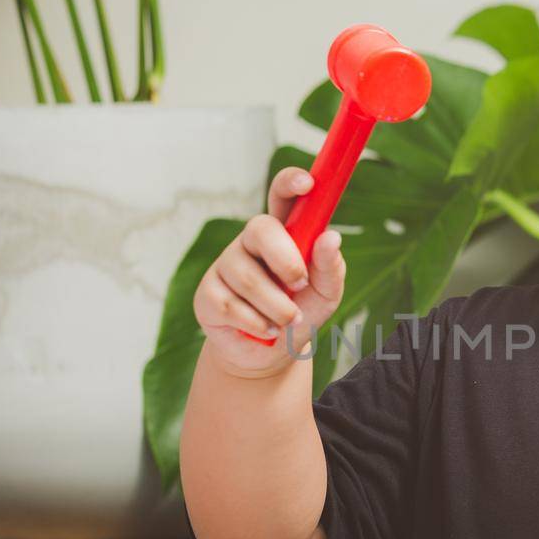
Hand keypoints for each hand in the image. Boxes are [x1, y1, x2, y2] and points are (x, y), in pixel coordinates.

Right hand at [194, 166, 346, 378]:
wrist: (273, 355)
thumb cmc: (301, 313)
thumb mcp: (326, 293)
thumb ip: (330, 266)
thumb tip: (331, 237)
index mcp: (283, 233)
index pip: (282, 196)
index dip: (290, 182)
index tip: (308, 183)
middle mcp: (251, 242)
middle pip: (260, 228)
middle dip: (286, 260)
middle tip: (300, 284)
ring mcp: (226, 265)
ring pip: (249, 278)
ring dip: (278, 307)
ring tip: (288, 321)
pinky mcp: (208, 293)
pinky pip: (232, 305)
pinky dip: (258, 324)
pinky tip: (266, 331)